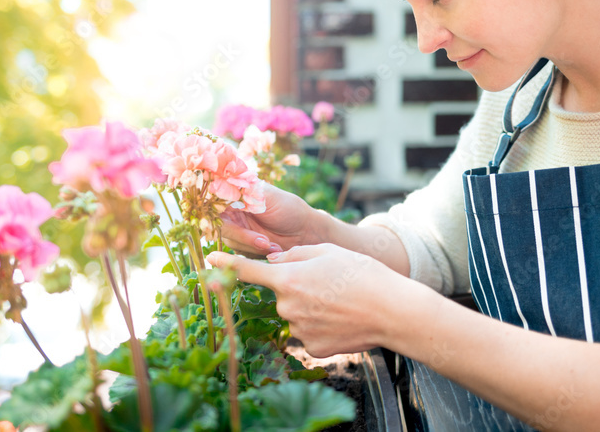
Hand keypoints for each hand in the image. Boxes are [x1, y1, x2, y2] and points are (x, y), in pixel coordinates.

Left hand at [207, 243, 401, 357]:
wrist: (392, 311)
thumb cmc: (362, 274)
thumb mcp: (328, 250)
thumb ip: (294, 255)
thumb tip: (274, 261)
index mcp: (288, 278)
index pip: (248, 270)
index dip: (226, 264)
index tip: (208, 259)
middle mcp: (287, 306)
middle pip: (282, 293)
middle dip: (298, 288)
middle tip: (329, 283)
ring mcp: (298, 330)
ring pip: (295, 314)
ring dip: (311, 307)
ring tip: (341, 301)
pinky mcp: (312, 349)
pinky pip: (308, 333)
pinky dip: (321, 327)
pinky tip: (341, 320)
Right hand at [219, 183, 323, 255]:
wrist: (307, 232)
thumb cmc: (290, 209)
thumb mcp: (269, 196)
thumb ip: (245, 192)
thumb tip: (224, 184)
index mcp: (235, 195)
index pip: (216, 203)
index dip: (219, 214)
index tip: (233, 223)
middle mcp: (232, 213)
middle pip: (221, 226)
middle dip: (242, 236)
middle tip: (264, 242)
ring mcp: (236, 231)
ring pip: (231, 242)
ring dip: (252, 246)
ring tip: (274, 246)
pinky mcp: (243, 247)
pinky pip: (240, 254)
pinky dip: (256, 254)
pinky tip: (274, 250)